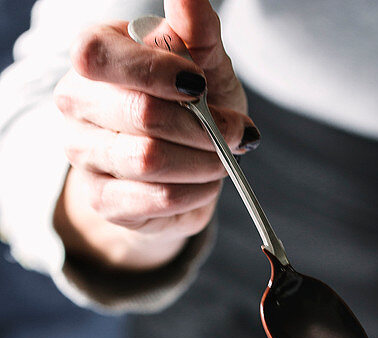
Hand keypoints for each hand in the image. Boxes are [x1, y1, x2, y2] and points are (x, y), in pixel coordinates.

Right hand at [53, 0, 258, 272]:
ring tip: (221, 158)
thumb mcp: (202, 63)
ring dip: (202, 162)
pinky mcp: (103, 200)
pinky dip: (194, 192)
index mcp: (94, 56)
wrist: (181, 167)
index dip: (154, 71)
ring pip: (150, 160)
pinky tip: (204, 183)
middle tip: (235, 132)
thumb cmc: (189, 104)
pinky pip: (157, 198)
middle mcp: (76, 103)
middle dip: (202, 126)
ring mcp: (83, 154)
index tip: (200, 84)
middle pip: (140, 114)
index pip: (99, 55)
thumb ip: (196, 30)